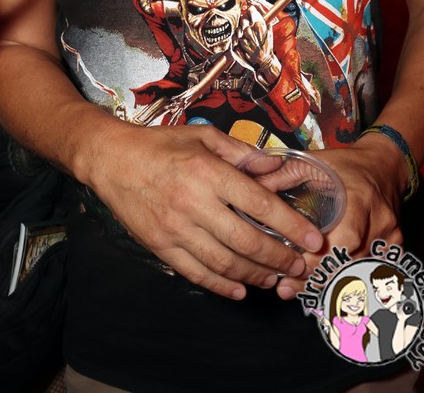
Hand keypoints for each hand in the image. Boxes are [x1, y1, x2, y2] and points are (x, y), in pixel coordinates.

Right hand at [86, 121, 323, 299]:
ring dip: (256, 275)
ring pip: (225, 263)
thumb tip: (277, 168)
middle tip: (299, 265)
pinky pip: (197, 273)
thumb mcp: (203, 136)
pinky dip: (222, 286)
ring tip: (275, 278)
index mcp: (207, 171)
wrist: (111, 159)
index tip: (312, 238)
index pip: (259, 204)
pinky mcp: (160, 246)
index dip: (291, 225)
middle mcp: (193, 202)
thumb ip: (242, 153)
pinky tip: (241, 288)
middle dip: (280, 258)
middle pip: (247, 241)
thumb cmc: (160, 145)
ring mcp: (175, 228)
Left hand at [234, 3, 278, 81]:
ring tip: (248, 35)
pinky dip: (238, 36)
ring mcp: (242, 37)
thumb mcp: (269, 28)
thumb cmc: (267, 45)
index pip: (251, 9)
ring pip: (238, 26)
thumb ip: (263, 15)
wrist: (263, 61)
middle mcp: (249, 30)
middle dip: (247, 19)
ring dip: (242, 28)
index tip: (251, 11)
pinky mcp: (236, 44)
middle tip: (251, 26)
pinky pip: (234, 35)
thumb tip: (255, 3)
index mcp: (258, 24)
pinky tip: (244, 40)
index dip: (251, 10)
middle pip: (243, 17)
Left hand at [275, 142, 402, 300]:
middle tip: (286, 286)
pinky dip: (347, 283)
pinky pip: (370, 274)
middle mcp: (379, 221)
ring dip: (329, 284)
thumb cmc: (345, 165)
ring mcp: (391, 239)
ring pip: (360, 274)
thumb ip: (282, 175)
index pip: (345, 241)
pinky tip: (324, 289)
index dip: (320, 259)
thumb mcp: (313, 162)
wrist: (384, 166)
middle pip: (350, 263)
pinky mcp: (395, 250)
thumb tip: (250, 189)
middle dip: (317, 278)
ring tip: (297, 290)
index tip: (293, 265)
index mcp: (360, 199)